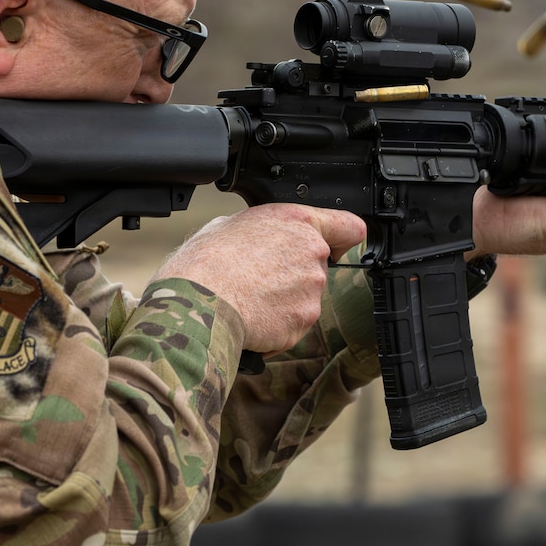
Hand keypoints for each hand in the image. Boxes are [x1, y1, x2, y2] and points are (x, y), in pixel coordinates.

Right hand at [154, 203, 365, 353]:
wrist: (196, 305)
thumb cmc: (205, 264)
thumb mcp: (230, 224)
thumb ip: (262, 229)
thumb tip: (260, 235)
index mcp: (297, 222)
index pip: (349, 226)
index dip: (342, 237)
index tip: (335, 245)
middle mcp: (313, 253)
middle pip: (318, 265)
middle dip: (296, 273)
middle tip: (261, 277)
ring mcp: (311, 291)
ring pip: (306, 296)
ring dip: (286, 300)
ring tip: (249, 298)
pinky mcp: (302, 322)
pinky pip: (294, 323)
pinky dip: (277, 324)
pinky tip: (251, 316)